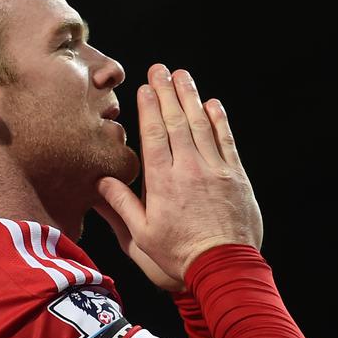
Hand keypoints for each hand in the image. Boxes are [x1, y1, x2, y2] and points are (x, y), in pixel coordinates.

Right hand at [95, 64, 261, 282]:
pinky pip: (226, 141)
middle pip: (176, 122)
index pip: (154, 135)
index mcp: (162, 182)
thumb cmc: (179, 257)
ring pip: (201, 125)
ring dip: (191, 97)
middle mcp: (188, 169)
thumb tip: (102, 181)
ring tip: (182, 76)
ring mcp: (215, 170)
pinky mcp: (235, 177)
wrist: (223, 267)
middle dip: (167, 93)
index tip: (144, 88)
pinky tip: (212, 104)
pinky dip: (219, 121)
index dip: (149, 109)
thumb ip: (121, 206)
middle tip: (160, 70)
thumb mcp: (140, 237)